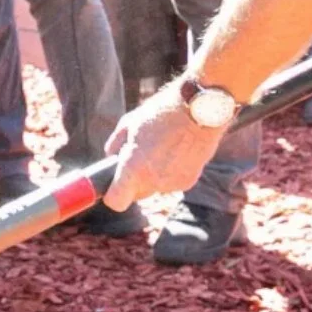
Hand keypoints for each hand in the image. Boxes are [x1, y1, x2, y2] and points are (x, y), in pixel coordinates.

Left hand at [101, 86, 227, 211]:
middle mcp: (153, 182)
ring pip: (155, 187)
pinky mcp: (188, 182)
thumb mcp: (129, 123)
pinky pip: (172, 182)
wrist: (200, 110)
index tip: (114, 183)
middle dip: (133, 181)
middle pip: (136, 195)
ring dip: (153, 175)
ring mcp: (172, 184)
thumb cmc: (161, 113)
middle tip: (138, 157)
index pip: (116, 201)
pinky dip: (171, 172)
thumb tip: (112, 158)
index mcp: (133, 168)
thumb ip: (115, 146)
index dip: (112, 194)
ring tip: (161, 148)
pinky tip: (176, 150)